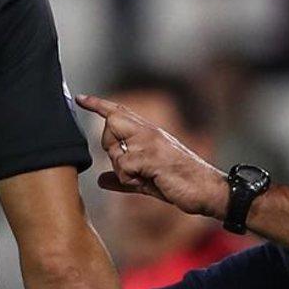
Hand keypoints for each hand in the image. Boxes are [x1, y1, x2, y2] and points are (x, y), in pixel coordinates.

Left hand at [75, 94, 228, 219]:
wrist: (208, 190)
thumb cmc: (179, 184)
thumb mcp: (146, 181)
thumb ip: (123, 178)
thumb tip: (101, 180)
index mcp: (148, 132)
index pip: (119, 112)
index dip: (98, 105)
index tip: (81, 98)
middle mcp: (148, 131)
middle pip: (110, 124)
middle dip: (111, 147)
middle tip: (131, 166)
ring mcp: (149, 142)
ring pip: (115, 150)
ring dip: (124, 171)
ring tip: (147, 177)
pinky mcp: (150, 156)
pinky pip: (123, 167)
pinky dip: (130, 180)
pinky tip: (150, 181)